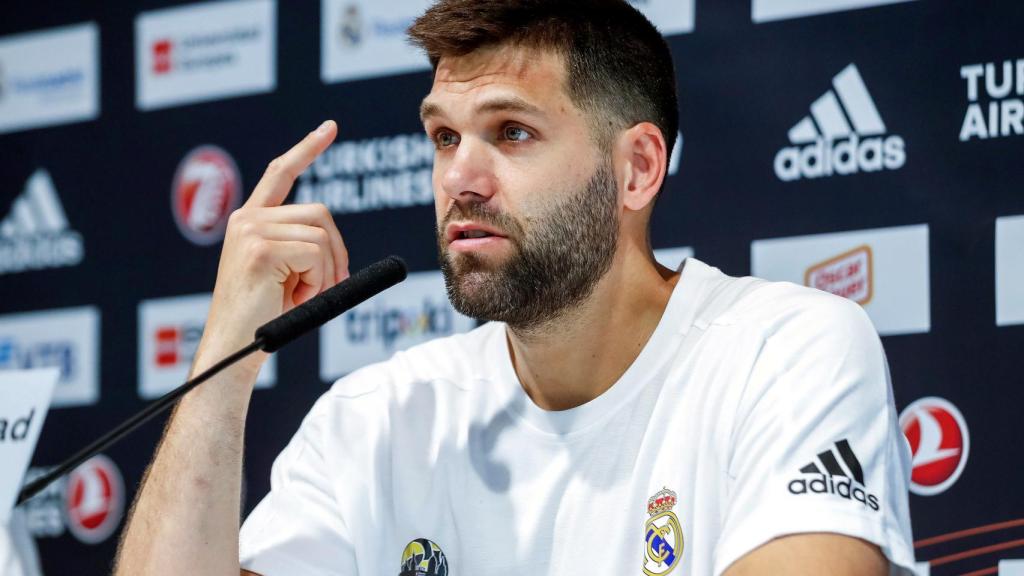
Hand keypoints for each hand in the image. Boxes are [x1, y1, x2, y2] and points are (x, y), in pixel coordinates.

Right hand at [195, 120, 347, 379]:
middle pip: (321, 213)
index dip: (307, 149)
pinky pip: (316, 254)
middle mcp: (246, 219)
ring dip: (326, 272)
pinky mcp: (259, 248)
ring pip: (322, 235)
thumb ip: (304, 250)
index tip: (329, 127)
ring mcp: (250, 230)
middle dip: (335, 252)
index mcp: (250, 221)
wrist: (234, 353)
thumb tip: (336, 246)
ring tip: (301, 297)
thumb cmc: (263, 322)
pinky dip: (318, 281)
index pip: (281, 173)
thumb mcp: (287, 278)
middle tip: (322, 287)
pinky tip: (295, 299)